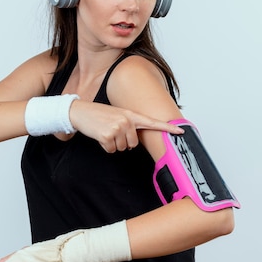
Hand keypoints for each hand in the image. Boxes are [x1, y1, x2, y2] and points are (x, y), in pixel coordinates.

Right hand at [69, 100, 183, 152]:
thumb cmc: (99, 115)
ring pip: (122, 148)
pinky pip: (111, 150)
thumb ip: (130, 124)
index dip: (168, 128)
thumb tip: (133, 142)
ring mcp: (118, 127)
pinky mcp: (108, 135)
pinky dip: (104, 146)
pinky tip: (100, 135)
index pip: (153, 122)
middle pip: (133, 144)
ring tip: (105, 132)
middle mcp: (127, 120)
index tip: (181, 131)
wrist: (81, 112)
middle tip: (112, 132)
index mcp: (131, 115)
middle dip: (122, 142)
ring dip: (112, 144)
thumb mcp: (117, 115)